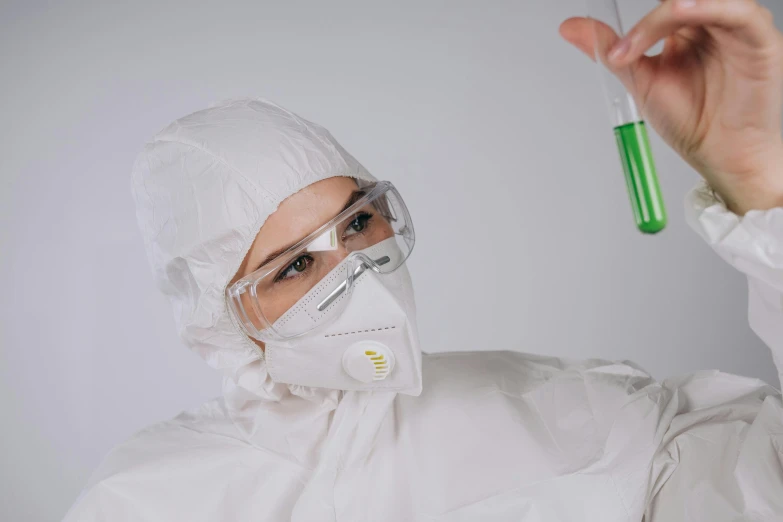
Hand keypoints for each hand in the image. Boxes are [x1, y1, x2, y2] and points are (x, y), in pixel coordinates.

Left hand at [560, 0, 782, 214]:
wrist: (719, 156)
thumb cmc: (691, 120)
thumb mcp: (641, 81)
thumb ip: (611, 50)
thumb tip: (568, 26)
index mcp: (685, 28)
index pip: (662, 3)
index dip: (638, 21)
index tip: (613, 53)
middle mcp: (712, 22)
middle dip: (652, 17)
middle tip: (626, 49)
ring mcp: (737, 28)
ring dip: (673, 8)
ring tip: (644, 35)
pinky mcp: (761, 41)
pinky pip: (743, 12)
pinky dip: (713, 7)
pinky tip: (686, 13)